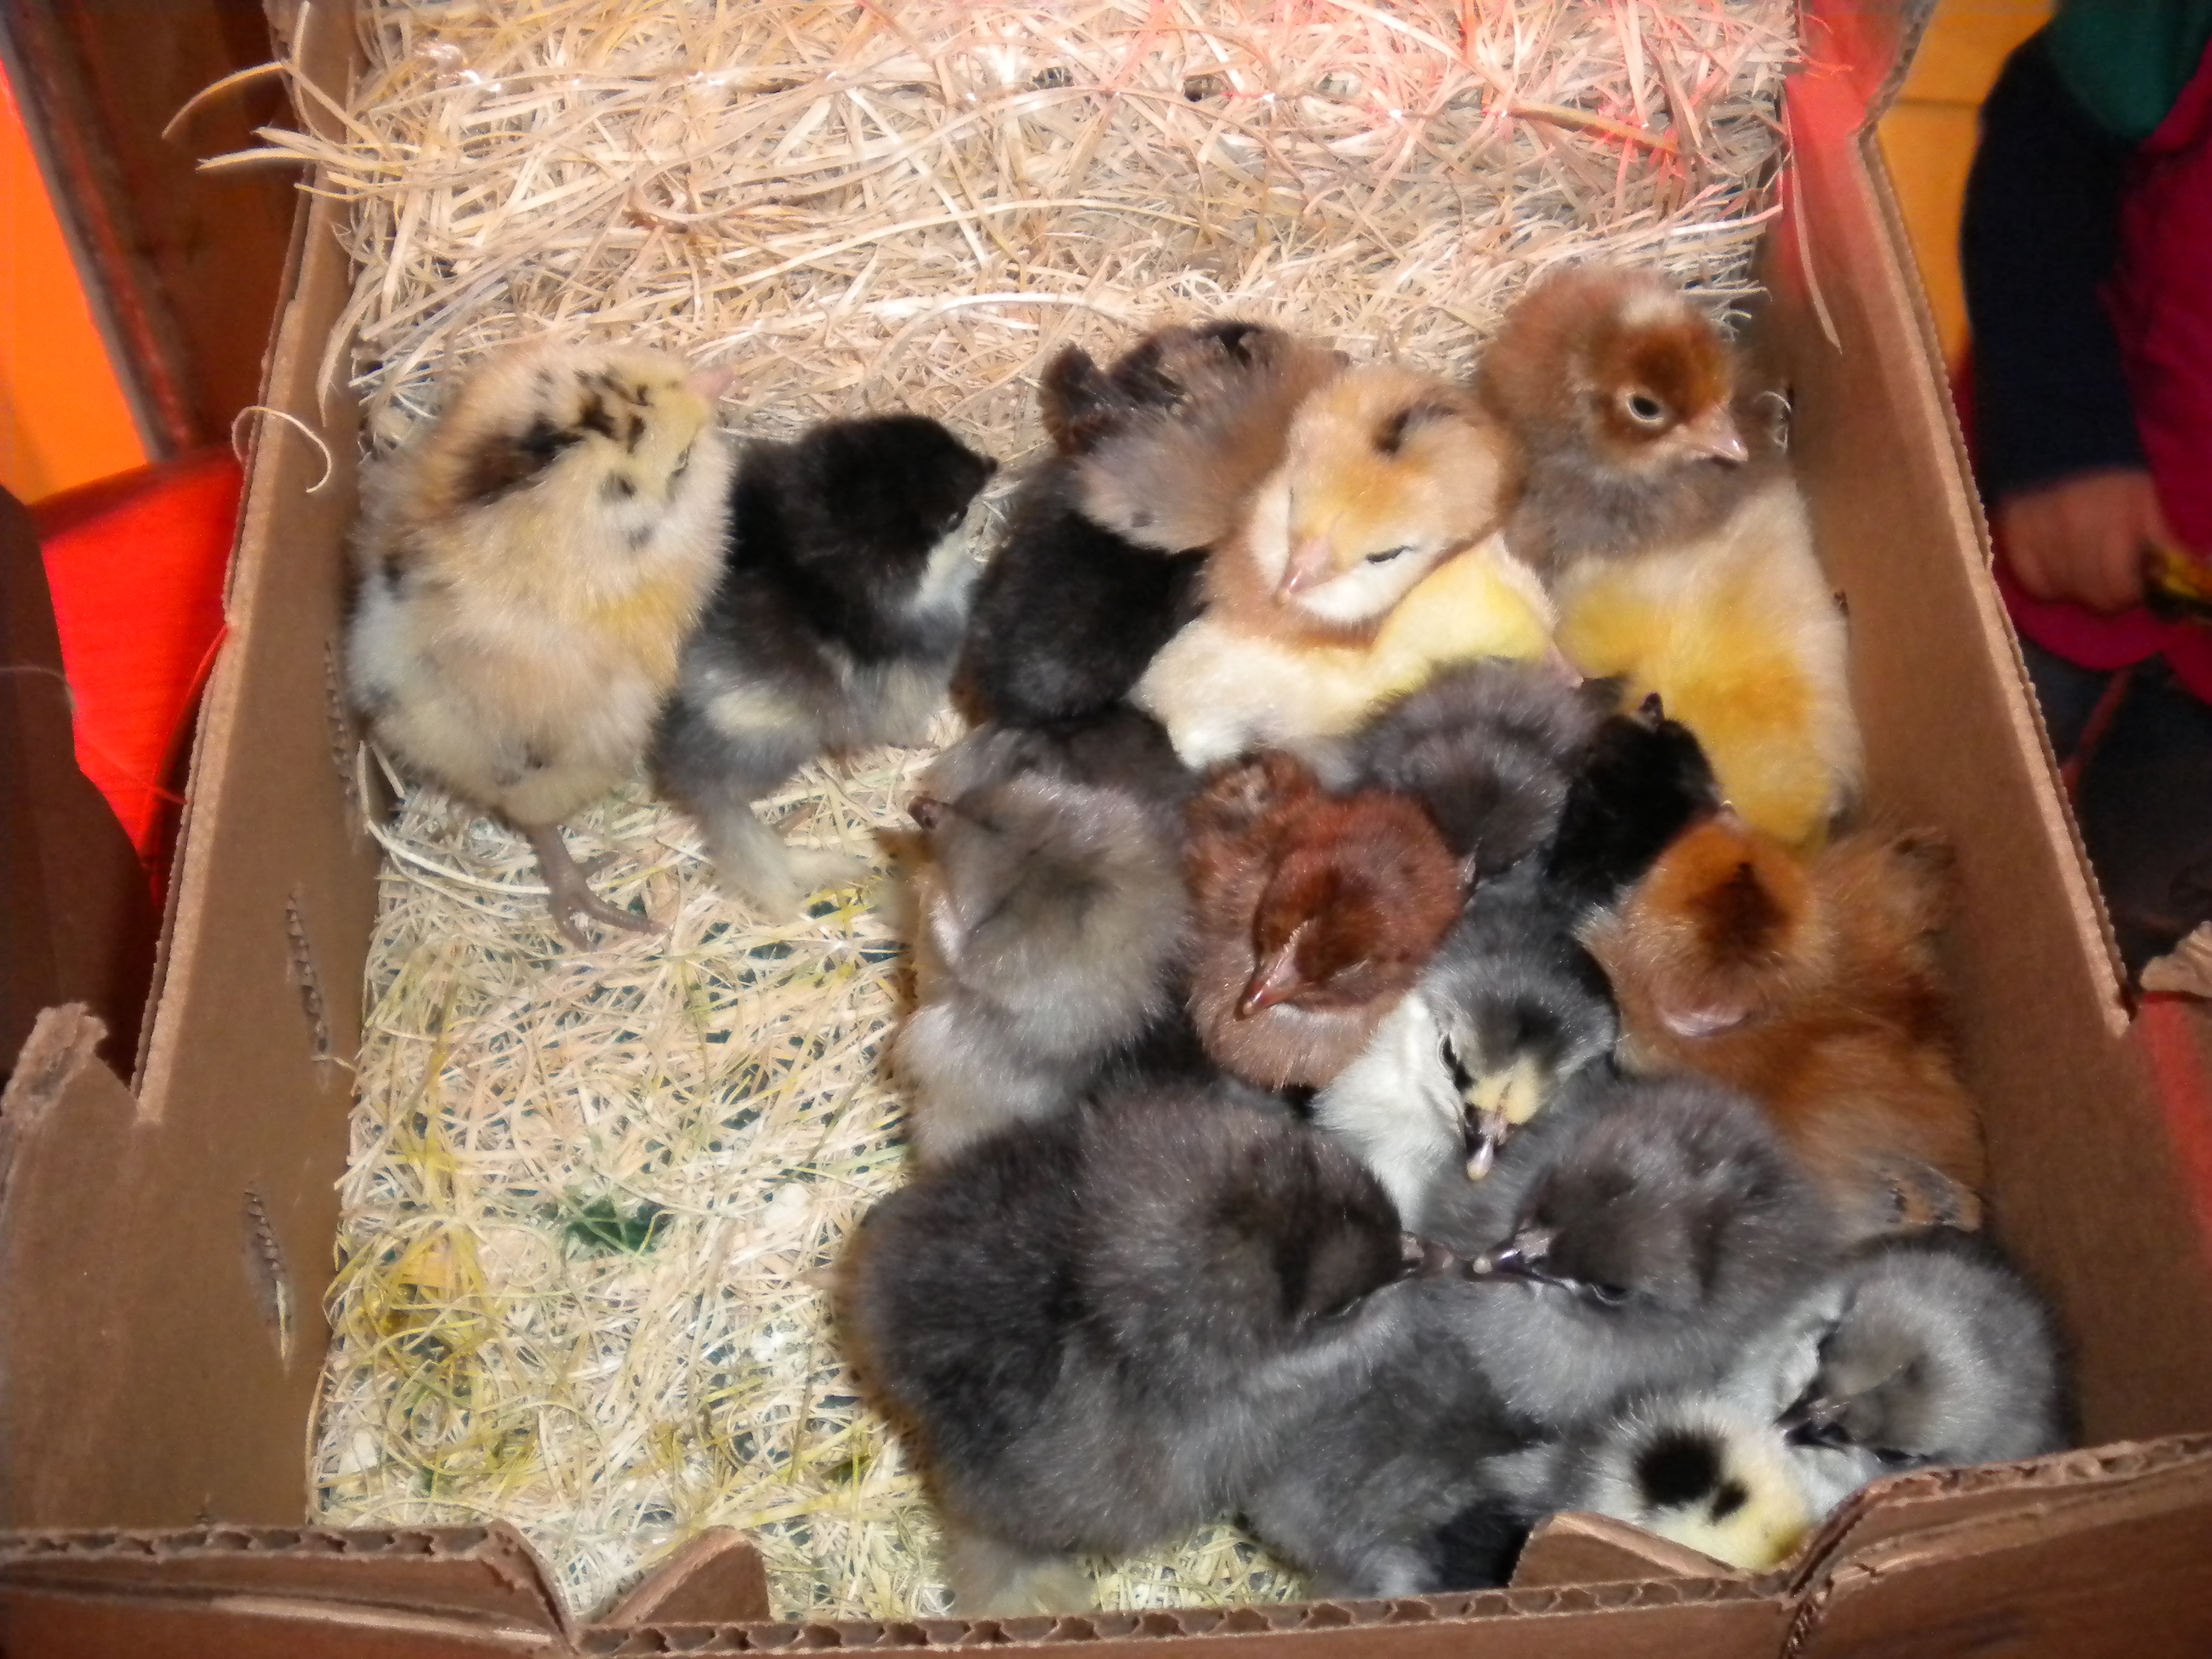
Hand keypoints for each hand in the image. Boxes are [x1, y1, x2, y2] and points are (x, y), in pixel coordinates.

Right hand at [1995, 469, 2175, 613]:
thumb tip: (2175, 573)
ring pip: (2062, 592)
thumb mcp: (2144, 494)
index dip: (2132, 592)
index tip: (2136, 583)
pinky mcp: (2012, 538)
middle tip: (2111, 578)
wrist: (2053, 428)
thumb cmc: (2107, 462)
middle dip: (2107, 593)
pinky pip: (2032, 583)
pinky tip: (2058, 569)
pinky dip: (2047, 584)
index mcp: (2112, 523)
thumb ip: (2159, 537)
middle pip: (2091, 595)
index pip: (2120, 587)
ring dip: (2078, 587)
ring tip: (2085, 568)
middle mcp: (2072, 535)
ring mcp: (2038, 538)